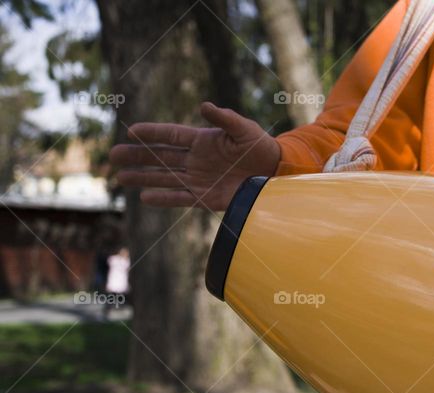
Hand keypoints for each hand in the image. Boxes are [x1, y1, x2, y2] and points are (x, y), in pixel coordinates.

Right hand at [109, 102, 280, 210]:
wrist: (274, 174)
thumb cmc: (260, 147)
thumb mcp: (245, 129)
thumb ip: (225, 118)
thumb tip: (204, 106)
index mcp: (202, 140)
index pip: (171, 135)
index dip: (152, 133)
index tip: (130, 131)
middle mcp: (196, 160)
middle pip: (160, 157)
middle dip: (137, 156)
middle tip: (112, 155)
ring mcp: (199, 179)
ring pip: (165, 178)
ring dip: (143, 178)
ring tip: (120, 177)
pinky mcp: (206, 197)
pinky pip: (181, 198)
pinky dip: (164, 198)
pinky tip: (144, 197)